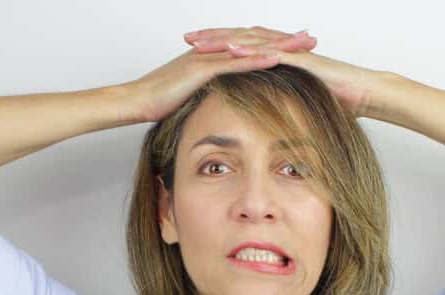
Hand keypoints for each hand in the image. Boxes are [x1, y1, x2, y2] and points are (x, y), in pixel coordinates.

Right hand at [125, 27, 314, 123]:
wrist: (133, 100)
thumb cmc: (158, 102)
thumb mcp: (191, 98)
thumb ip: (209, 95)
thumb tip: (224, 105)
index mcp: (212, 58)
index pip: (249, 48)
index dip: (275, 47)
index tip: (298, 48)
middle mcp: (212, 52)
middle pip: (255, 42)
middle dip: (284, 40)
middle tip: (311, 38)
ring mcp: (207, 58)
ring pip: (249, 48)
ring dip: (278, 46)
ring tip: (303, 45)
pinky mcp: (200, 69)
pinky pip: (233, 63)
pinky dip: (256, 60)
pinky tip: (276, 59)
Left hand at [183, 27, 381, 117]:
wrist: (365, 92)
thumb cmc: (339, 100)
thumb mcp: (302, 104)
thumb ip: (285, 107)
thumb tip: (271, 122)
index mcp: (280, 58)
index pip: (243, 48)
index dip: (219, 48)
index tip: (196, 51)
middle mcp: (282, 50)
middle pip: (241, 39)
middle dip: (213, 38)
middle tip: (188, 38)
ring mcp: (291, 52)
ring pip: (251, 41)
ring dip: (224, 40)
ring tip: (200, 41)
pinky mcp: (301, 58)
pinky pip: (271, 52)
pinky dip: (250, 51)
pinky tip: (231, 51)